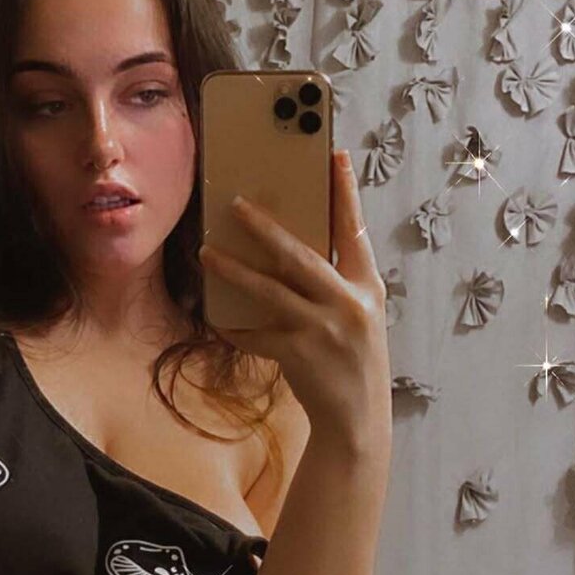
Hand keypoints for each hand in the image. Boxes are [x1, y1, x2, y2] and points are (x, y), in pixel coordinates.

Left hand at [198, 150, 391, 451]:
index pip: (355, 229)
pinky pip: (255, 333)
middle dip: (265, 228)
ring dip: (234, 270)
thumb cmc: (353, 359)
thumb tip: (288, 247)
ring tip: (208, 253)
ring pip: (269, 290)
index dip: (345, 192)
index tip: (335, 154)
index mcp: (366, 286)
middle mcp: (348, 303)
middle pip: (300, 255)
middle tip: (236, 204)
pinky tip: (216, 317)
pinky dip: (234, 325)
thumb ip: (335, 281)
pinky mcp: (298, 354)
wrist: (356, 419)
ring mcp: (323, 329)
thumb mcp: (359, 315)